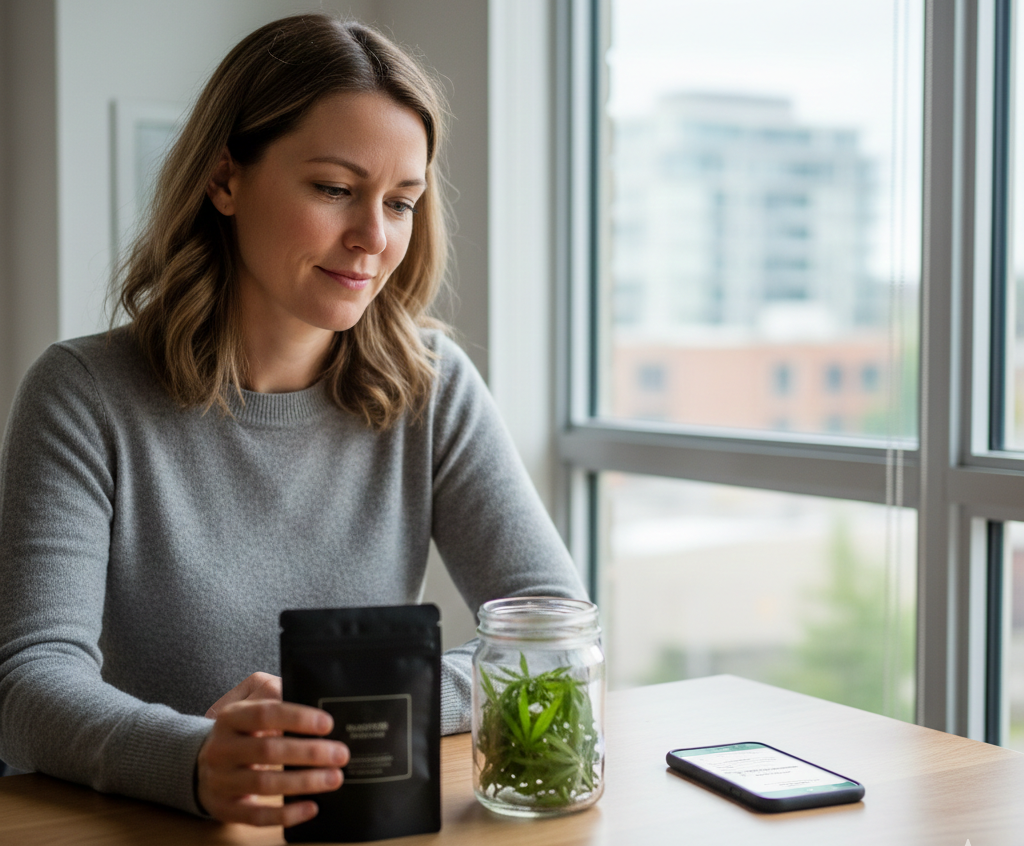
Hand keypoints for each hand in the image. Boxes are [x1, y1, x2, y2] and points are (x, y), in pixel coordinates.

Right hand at [196, 672, 348, 825]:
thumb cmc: (242, 729)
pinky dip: (286, 814)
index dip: (297, 718)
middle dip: (309, 753)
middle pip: (268, 750)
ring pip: (264, 783)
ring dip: (304, 782)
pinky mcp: (225, 807)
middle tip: (341, 754)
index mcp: (231, 717)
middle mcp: (222, 748)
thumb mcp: (252, 701)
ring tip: (334, 778)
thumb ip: (276, 692)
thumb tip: (311, 693)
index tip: (328, 724)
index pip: (265, 714)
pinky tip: (311, 807)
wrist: (203, 761)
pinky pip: (256, 816)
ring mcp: (220, 780)